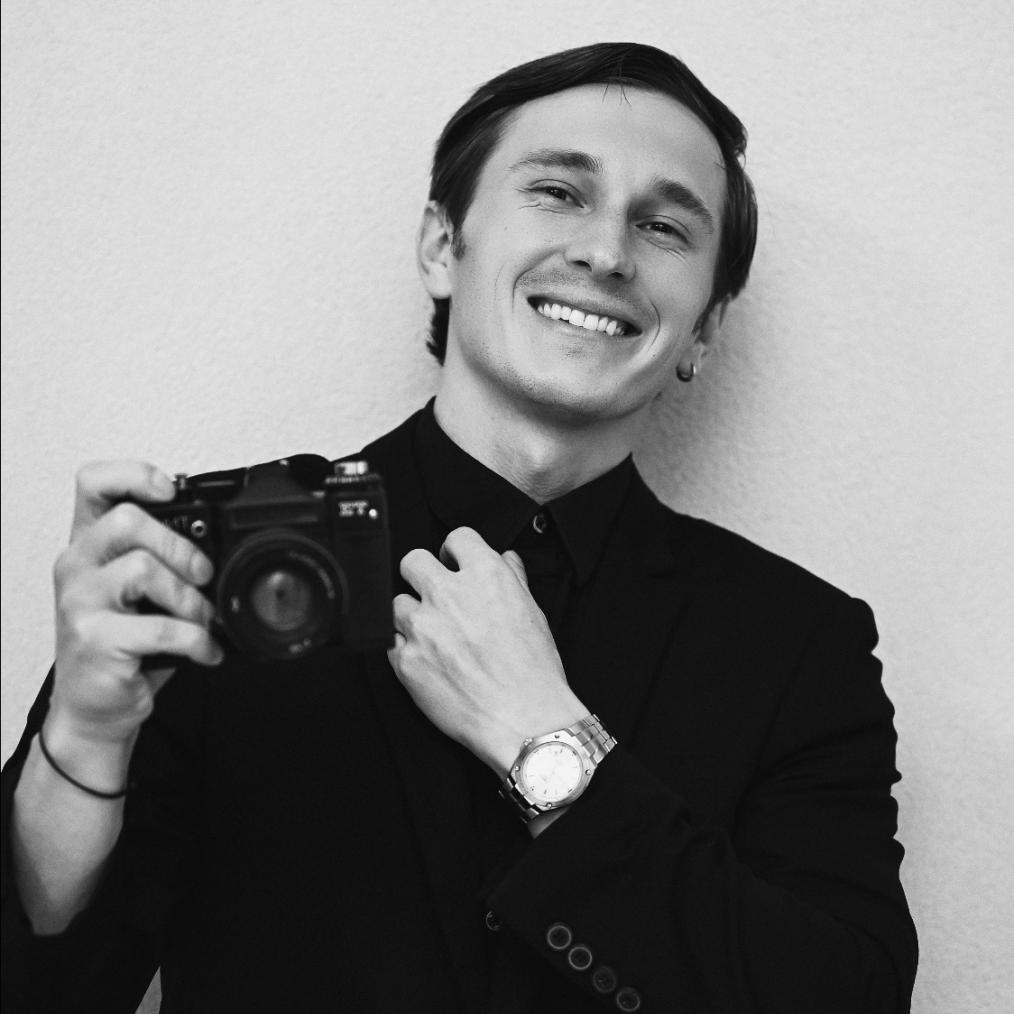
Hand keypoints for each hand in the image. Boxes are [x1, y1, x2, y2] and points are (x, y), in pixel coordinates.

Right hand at [49, 460, 222, 747]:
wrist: (94, 705)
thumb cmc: (122, 644)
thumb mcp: (139, 593)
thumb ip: (163, 560)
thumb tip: (219, 546)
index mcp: (89, 545)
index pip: (94, 484)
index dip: (134, 474)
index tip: (170, 489)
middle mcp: (77, 566)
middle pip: (126, 520)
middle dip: (179, 545)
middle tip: (202, 574)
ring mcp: (80, 602)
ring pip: (143, 569)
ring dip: (189, 597)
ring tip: (202, 619)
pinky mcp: (94, 639)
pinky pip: (162, 627)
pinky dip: (198, 640)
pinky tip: (205, 650)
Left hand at [388, 527, 586, 774]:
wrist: (523, 719)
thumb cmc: (534, 671)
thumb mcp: (533, 613)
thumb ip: (513, 578)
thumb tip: (504, 559)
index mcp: (485, 575)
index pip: (457, 538)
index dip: (456, 552)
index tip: (454, 565)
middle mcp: (448, 594)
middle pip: (412, 560)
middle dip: (422, 574)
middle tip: (434, 594)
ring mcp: (422, 627)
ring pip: (397, 603)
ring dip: (413, 616)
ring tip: (434, 637)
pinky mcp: (405, 660)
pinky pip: (392, 641)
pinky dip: (407, 649)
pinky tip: (429, 661)